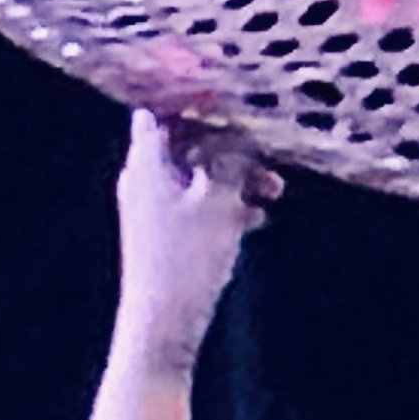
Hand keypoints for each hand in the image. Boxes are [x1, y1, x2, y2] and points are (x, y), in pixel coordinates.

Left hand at [115, 114, 275, 359]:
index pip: (161, 110)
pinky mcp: (168, 236)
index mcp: (146, 164)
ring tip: (273, 190)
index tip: (230, 90)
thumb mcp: (218, 199)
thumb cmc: (185, 261)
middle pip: (189, 141)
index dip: (192, 96)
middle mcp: (145, 181)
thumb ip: (230, 156)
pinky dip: (227, 204)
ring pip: (201, 175)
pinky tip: (257, 216)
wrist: (163, 328)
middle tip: (269, 147)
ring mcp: (155, 209)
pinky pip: (200, 205)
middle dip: (231, 142)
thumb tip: (240, 128)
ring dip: (238, 176)